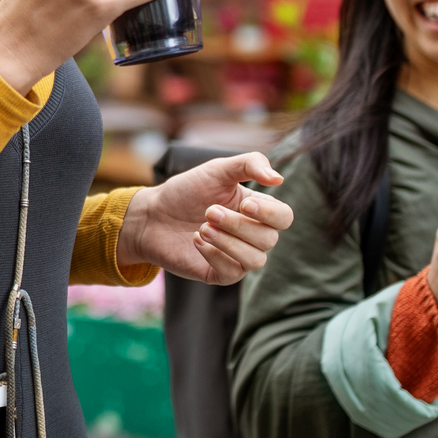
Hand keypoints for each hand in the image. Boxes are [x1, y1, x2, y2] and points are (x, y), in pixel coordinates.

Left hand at [119, 153, 289, 283]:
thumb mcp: (217, 170)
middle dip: (238, 225)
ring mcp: (238, 257)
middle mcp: (253, 236)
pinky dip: (215, 255)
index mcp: (258, 210)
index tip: (244, 204)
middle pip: (269, 239)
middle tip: (209, 211)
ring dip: (229, 242)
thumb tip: (278, 178)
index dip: (269, 214)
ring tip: (202, 227)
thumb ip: (249, 164)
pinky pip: (232, 273)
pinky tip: (196, 240)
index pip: (284, 217)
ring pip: (255, 260)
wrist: (153, 214)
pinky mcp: (220, 273)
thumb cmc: (187, 191)